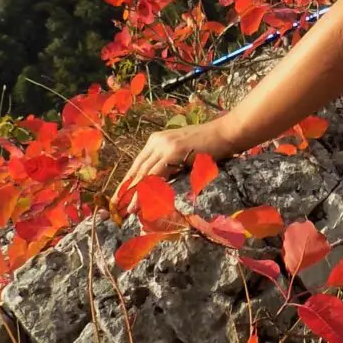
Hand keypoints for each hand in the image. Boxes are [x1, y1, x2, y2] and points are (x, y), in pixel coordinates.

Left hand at [119, 121, 239, 197]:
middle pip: (137, 169)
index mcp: (157, 140)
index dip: (129, 181)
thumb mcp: (183, 151)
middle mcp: (157, 141)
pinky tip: (141, 201)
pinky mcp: (172, 152)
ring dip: (134, 194)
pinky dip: (146, 190)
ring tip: (127, 209)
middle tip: (117, 206)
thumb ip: (170, 162)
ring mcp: (164, 146)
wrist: (225, 133)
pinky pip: (155, 175)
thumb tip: (161, 182)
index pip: (138, 163)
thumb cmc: (210, 144)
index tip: (121, 195)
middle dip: (126, 189)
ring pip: (144, 174)